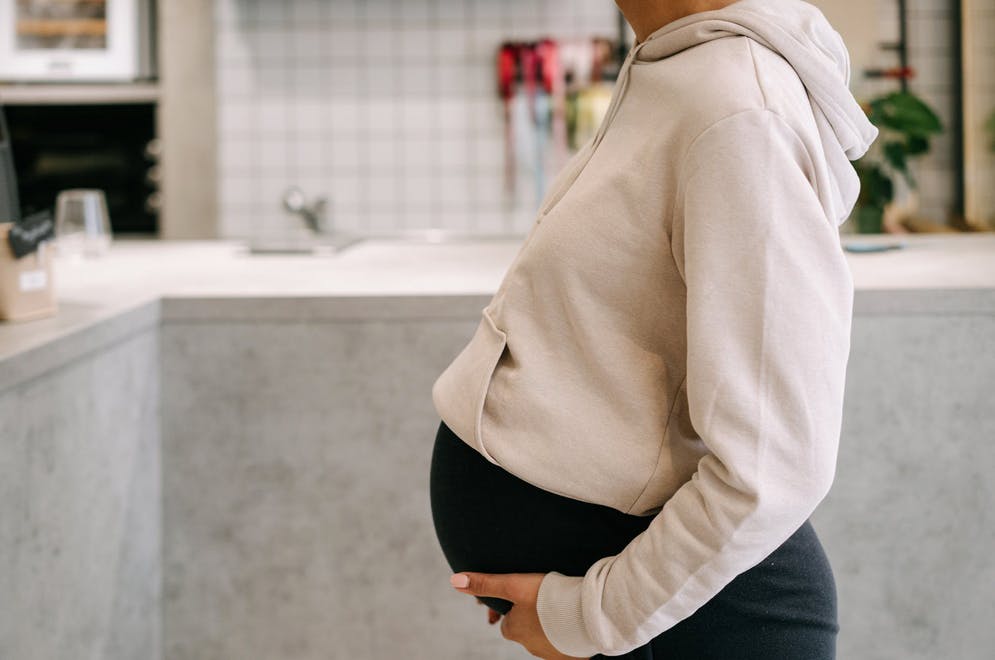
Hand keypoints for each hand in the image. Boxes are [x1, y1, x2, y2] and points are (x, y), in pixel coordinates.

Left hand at [451, 572, 589, 659]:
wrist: (585, 614)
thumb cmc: (548, 597)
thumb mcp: (513, 584)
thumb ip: (486, 583)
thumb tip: (454, 580)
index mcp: (513, 630)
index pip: (506, 621)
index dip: (512, 608)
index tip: (522, 595)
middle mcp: (529, 646)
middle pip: (524, 630)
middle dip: (530, 617)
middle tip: (542, 598)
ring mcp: (549, 653)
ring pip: (543, 637)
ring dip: (547, 625)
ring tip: (559, 606)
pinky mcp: (569, 656)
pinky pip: (563, 644)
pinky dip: (564, 634)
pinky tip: (571, 621)